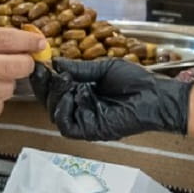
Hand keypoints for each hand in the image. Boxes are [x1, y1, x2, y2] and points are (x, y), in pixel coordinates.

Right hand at [29, 59, 191, 140]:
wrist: (155, 95)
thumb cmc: (136, 81)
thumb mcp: (102, 68)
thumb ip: (78, 68)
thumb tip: (55, 62)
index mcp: (83, 91)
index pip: (56, 88)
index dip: (46, 78)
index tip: (39, 65)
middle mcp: (81, 106)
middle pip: (51, 101)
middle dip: (45, 86)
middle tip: (45, 72)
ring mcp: (84, 119)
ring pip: (55, 113)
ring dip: (53, 96)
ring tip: (62, 81)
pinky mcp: (89, 130)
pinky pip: (66, 126)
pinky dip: (62, 110)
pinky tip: (70, 94)